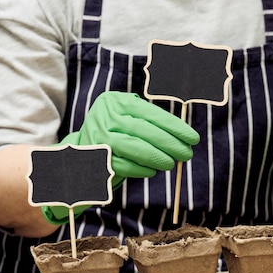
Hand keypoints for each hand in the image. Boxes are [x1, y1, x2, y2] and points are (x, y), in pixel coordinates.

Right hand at [43, 91, 199, 223]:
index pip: (150, 112)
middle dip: (170, 143)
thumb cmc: (115, 135)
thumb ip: (151, 122)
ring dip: (157, 157)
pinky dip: (141, 169)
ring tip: (172, 163)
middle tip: (187, 153)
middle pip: (144, 130)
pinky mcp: (94, 158)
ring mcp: (97, 136)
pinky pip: (123, 164)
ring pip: (134, 147)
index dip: (174, 126)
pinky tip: (152, 171)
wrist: (80, 154)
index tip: (192, 138)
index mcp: (115, 101)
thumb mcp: (128, 119)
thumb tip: (184, 136)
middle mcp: (104, 116)